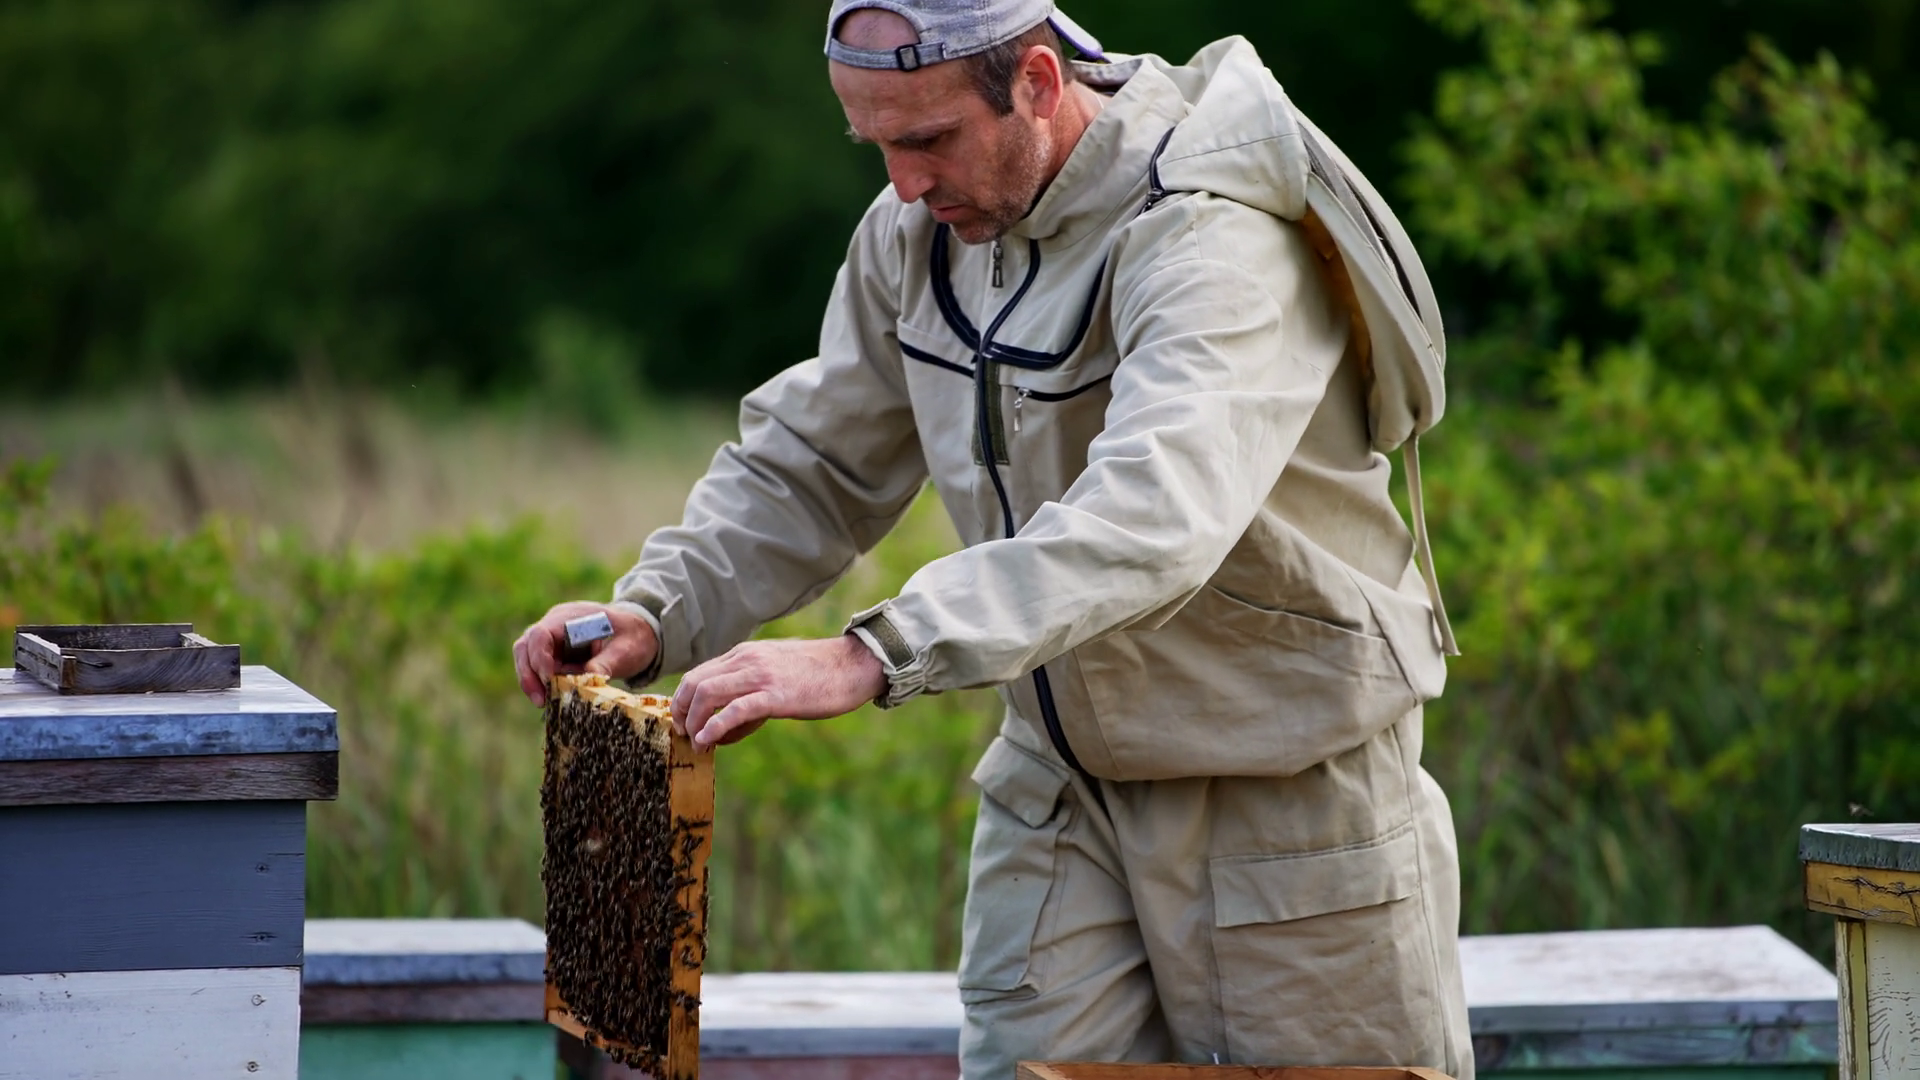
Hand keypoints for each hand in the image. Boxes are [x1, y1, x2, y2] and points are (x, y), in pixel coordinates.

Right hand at [513, 601, 658, 705]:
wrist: (638, 633)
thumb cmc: (633, 636)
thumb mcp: (626, 649)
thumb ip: (606, 662)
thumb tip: (586, 680)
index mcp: (569, 617)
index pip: (540, 634)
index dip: (539, 658)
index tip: (549, 680)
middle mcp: (554, 626)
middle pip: (525, 647)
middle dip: (528, 675)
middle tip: (540, 701)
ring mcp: (553, 640)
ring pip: (528, 660)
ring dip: (534, 682)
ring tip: (546, 703)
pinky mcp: (555, 656)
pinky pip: (541, 670)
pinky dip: (544, 685)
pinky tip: (556, 698)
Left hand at [671, 635, 885, 748]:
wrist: (854, 665)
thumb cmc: (819, 673)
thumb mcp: (776, 669)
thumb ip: (752, 683)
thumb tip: (732, 717)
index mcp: (745, 654)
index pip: (698, 674)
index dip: (682, 700)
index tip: (684, 723)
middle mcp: (747, 660)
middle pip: (694, 682)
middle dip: (681, 711)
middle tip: (684, 735)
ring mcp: (761, 676)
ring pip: (707, 693)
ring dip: (694, 721)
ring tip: (697, 742)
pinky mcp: (776, 695)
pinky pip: (735, 710)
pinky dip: (714, 726)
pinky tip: (709, 740)